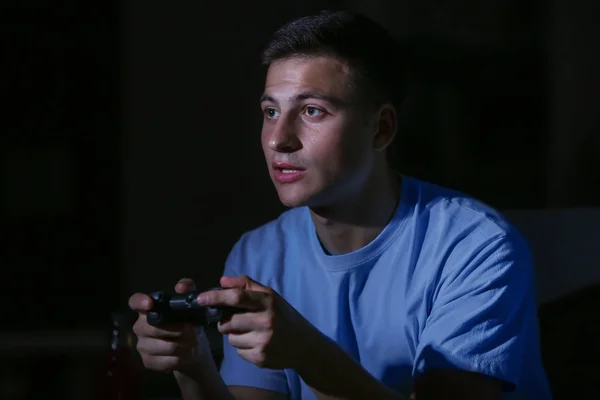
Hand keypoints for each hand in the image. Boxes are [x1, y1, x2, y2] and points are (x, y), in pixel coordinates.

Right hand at [129, 278, 202, 374]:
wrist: (191, 347)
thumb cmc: (187, 322)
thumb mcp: (191, 305)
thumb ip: (188, 290)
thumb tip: (181, 286)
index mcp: (147, 309)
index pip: (134, 302)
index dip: (139, 302)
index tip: (149, 304)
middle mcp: (140, 326)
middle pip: (155, 328)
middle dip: (179, 329)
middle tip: (193, 330)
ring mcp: (142, 345)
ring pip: (165, 346)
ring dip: (184, 344)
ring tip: (191, 341)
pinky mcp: (148, 362)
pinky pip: (168, 360)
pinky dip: (181, 357)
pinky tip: (184, 353)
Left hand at [198, 275, 318, 369]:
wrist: (303, 344)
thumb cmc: (283, 316)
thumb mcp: (270, 296)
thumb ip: (246, 284)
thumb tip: (222, 281)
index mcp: (268, 301)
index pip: (236, 297)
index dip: (215, 297)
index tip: (200, 299)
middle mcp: (266, 321)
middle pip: (228, 321)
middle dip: (225, 321)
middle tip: (236, 320)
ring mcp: (264, 341)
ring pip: (231, 338)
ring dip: (234, 335)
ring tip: (250, 332)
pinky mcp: (261, 358)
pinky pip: (238, 352)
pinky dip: (242, 347)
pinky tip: (256, 343)